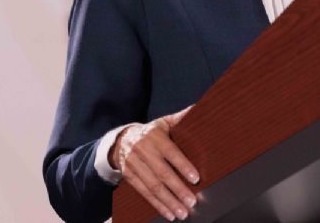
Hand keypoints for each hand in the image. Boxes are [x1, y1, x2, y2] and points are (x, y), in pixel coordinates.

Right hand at [110, 106, 198, 220]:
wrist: (120, 140)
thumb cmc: (151, 132)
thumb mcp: (163, 122)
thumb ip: (181, 118)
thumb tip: (199, 108)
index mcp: (154, 136)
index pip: (170, 152)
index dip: (182, 165)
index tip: (195, 178)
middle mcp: (143, 150)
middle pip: (161, 173)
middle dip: (177, 189)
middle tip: (192, 201)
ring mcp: (134, 165)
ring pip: (152, 186)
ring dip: (168, 201)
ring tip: (182, 212)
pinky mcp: (129, 177)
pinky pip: (144, 193)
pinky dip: (157, 205)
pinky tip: (169, 213)